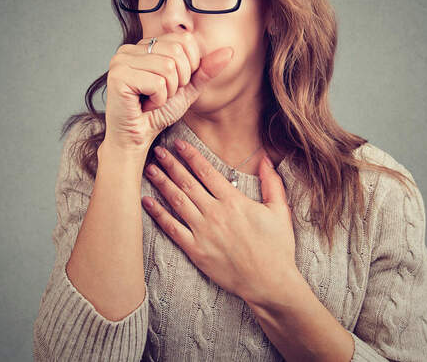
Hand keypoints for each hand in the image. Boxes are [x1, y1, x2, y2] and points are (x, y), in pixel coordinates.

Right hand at [103, 32, 233, 150]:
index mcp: (145, 45)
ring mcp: (121, 60)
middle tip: (162, 94)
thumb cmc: (158, 112)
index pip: (184, 39)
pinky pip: (156, 83)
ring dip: (168, 92)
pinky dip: (158, 99)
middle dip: (179, 80)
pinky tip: (144, 105)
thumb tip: (229, 51)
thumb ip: (206, 69)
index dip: (190, 65)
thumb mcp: (188, 88)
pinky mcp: (118, 76)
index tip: (173, 84)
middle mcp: (130, 48)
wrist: (137, 138)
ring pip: (168, 67)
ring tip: (152, 100)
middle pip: (177, 51)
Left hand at [141, 138, 299, 306]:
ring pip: (177, 201)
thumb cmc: (277, 247)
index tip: (179, 144)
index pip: (207, 171)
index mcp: (234, 201)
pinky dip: (158, 214)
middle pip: (187, 183)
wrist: (270, 282)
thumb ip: (272, 183)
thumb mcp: (279, 211)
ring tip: (150, 169)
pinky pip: (172, 229)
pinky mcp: (196, 251)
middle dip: (171, 164)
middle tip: (158, 150)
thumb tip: (266, 159)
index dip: (191, 155)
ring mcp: (203, 232)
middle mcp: (215, 213)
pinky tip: (147, 202)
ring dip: (162, 183)